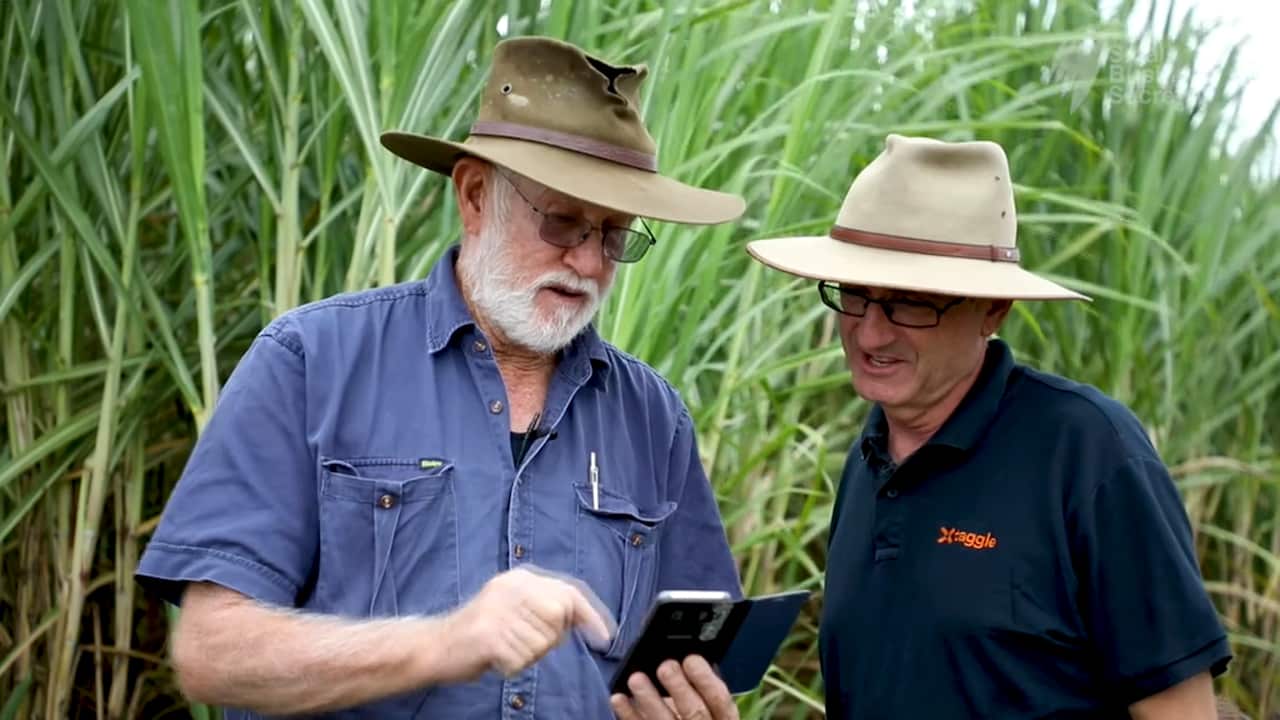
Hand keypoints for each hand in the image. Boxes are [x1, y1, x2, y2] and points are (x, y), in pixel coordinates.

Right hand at [438, 565, 614, 681]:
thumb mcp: (514, 606)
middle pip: (559, 618)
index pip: (569, 592)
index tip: (606, 637)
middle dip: (549, 639)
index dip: (592, 615)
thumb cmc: (481, 631)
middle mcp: (511, 588)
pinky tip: (495, 658)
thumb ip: (545, 605)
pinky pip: (521, 661)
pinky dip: (511, 667)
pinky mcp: (488, 634)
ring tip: (504, 648)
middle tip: (523, 643)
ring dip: (527, 656)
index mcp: (520, 579)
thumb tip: (586, 619)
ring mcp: (499, 610)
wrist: (435, 645)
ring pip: (542, 644)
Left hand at [610, 655, 738, 719]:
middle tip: (665, 667)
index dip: (706, 679)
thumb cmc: (695, 716)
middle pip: (695, 713)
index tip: (690, 659)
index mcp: (723, 718)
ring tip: (636, 679)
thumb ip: (700, 685)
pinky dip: (629, 714)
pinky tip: (619, 698)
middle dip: (679, 688)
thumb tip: (681, 655)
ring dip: (650, 701)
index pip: (719, 700)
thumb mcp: (707, 703)